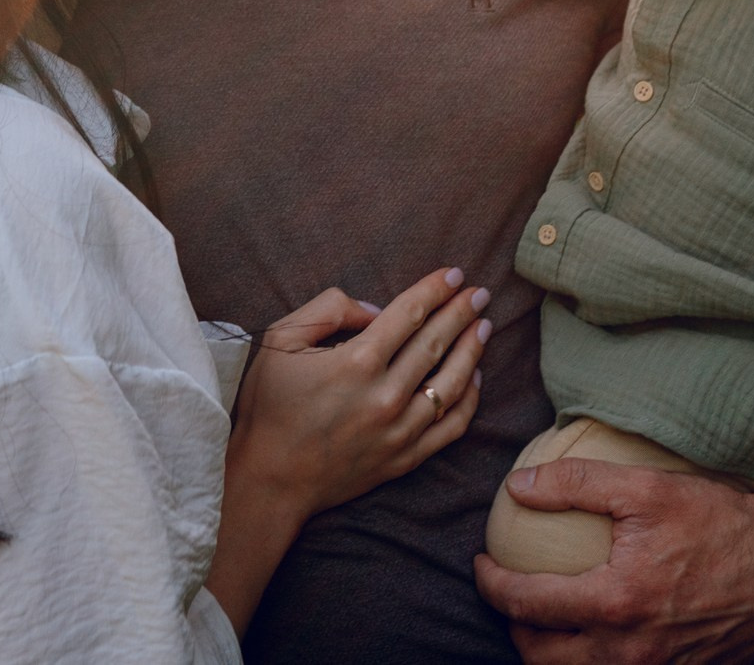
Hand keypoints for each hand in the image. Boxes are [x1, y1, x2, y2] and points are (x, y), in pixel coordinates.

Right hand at [229, 268, 491, 521]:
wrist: (270, 479)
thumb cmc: (270, 405)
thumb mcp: (281, 340)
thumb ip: (327, 310)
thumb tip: (375, 312)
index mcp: (356, 361)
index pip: (409, 314)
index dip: (434, 290)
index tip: (453, 274)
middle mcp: (385, 395)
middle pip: (436, 343)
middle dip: (462, 313)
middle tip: (480, 293)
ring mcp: (400, 430)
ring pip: (451, 383)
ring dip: (472, 351)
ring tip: (483, 327)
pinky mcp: (405, 458)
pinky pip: (452, 426)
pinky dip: (469, 400)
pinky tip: (474, 379)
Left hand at [472, 463, 753, 663]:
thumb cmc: (719, 520)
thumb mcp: (646, 487)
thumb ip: (575, 483)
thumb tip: (517, 486)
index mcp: (617, 602)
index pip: (527, 604)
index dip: (490, 584)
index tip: (480, 563)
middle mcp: (631, 650)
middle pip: (540, 657)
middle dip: (513, 628)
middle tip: (508, 595)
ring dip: (548, 651)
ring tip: (542, 617)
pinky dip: (590, 661)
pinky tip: (589, 634)